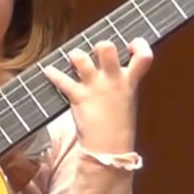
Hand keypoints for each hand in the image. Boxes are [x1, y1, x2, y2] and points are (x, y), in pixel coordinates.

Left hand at [43, 38, 152, 153]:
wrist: (110, 150)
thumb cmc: (118, 126)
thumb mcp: (127, 100)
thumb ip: (121, 81)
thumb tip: (109, 65)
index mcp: (130, 82)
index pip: (144, 56)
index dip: (140, 44)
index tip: (132, 43)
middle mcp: (113, 81)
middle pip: (107, 49)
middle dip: (100, 45)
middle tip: (96, 52)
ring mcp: (95, 88)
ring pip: (81, 59)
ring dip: (75, 56)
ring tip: (74, 60)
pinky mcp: (79, 97)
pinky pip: (62, 81)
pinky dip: (53, 74)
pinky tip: (49, 71)